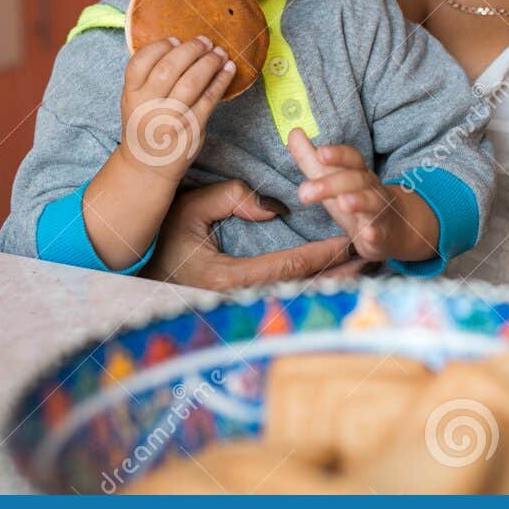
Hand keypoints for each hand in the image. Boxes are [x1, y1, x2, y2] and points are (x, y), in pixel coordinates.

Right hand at [118, 36, 235, 181]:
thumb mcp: (135, 100)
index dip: (159, 46)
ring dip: (209, 63)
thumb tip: (180, 45)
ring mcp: (170, 119)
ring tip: (219, 53)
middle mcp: (147, 106)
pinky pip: (209, 99)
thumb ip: (148, 77)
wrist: (147, 166)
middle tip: (205, 41)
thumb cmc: (145, 125)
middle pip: (168, 68)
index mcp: (131, 95)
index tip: (174, 39)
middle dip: (190, 50)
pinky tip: (228, 70)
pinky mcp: (191, 128)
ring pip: (191, 82)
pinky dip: (221, 81)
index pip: (140, 62)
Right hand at [142, 179, 362, 289]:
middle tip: (374, 257)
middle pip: (304, 289)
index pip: (290, 266)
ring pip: (299, 298)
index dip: (324, 253)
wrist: (134, 276)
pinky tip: (335, 280)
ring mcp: (242, 309)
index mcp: (230, 278)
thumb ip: (232, 199)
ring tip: (365, 267)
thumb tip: (274, 208)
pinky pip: (287, 299)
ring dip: (333, 283)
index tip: (350, 239)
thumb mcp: (190, 209)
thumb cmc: (160, 239)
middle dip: (341, 274)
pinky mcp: (243, 309)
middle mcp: (240, 300)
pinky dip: (314, 288)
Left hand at [287, 129, 435, 261]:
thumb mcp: (331, 179)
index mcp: (357, 172)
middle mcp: (371, 188)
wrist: (392, 228)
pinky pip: (380, 233)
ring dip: (359, 202)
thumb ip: (310, 159)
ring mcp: (379, 211)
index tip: (321, 153)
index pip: (351, 158)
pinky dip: (374, 233)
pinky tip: (366, 234)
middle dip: (331, 184)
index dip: (338, 154)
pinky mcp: (382, 234)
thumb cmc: (355, 199)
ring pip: (372, 203)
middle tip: (306, 192)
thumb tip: (294, 132)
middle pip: (355, 180)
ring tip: (343, 203)